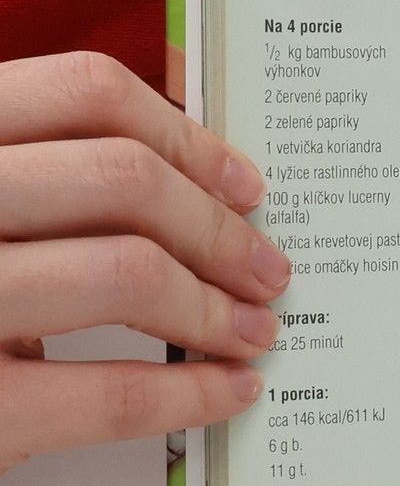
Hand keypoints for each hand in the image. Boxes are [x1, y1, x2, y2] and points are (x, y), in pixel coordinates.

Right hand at [0, 52, 287, 473]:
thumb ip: (48, 171)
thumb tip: (199, 165)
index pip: (84, 92)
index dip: (187, 137)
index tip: (243, 186)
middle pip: (122, 178)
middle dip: (218, 230)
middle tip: (266, 271)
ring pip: (127, 272)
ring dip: (214, 308)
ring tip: (251, 332)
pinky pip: (113, 391)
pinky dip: (192, 393)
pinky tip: (226, 391)